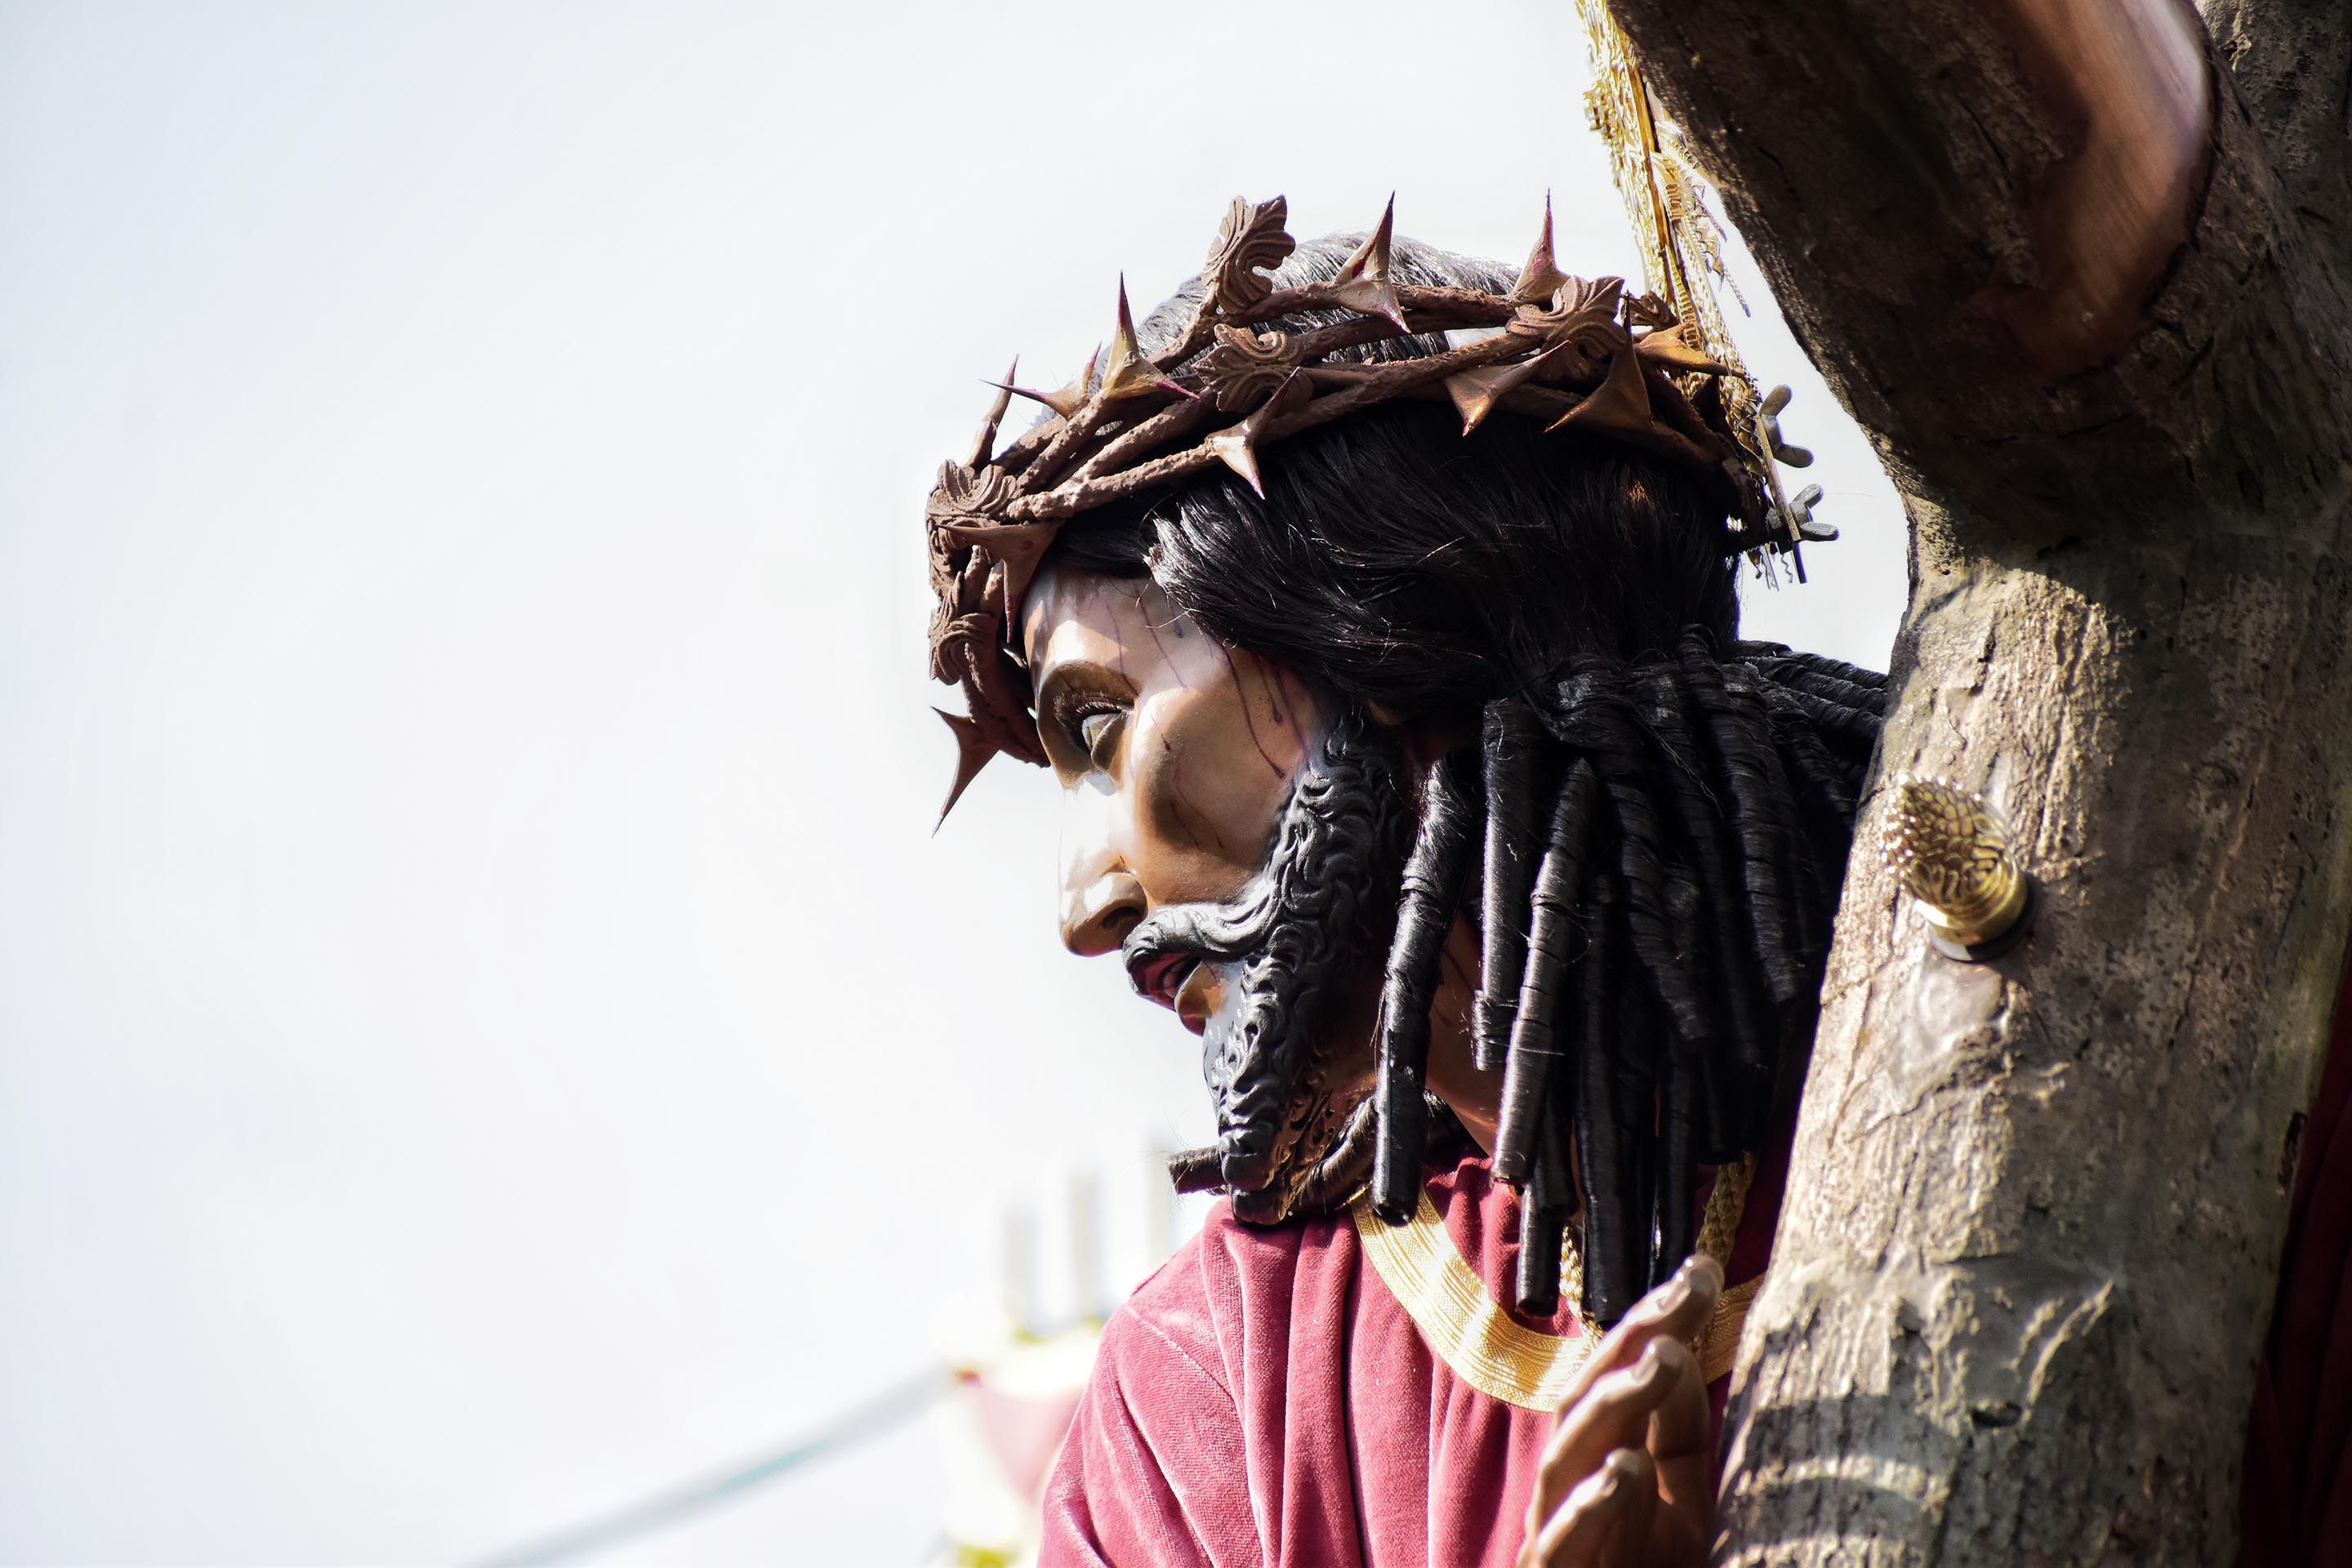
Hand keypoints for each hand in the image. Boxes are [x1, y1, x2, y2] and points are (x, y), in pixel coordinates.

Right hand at [1518, 1255, 1722, 1567]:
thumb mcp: (1686, 1506)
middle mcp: (1579, 1484)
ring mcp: (1560, 1531)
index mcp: (1613, 1457)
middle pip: (1589, 1394)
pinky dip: (1590, 1503)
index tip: (1704, 1266)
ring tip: (1662, 1360)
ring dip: (1614, 1402)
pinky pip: (1562, 1538)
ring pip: (1567, 1451)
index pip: (1624, 1371)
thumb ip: (1679, 1436)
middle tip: (1683, 1297)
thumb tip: (1678, 1349)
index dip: (1658, 1317)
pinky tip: (1625, 1470)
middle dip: (1633, 1339)